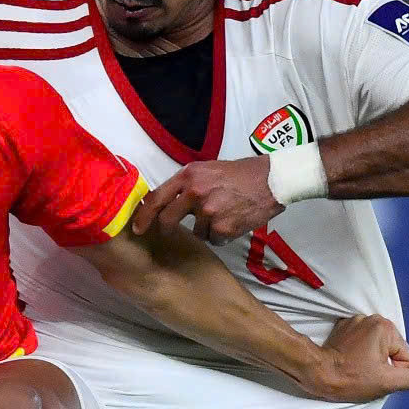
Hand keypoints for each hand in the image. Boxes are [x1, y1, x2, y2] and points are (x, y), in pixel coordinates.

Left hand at [132, 154, 285, 241]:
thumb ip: (187, 184)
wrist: (272, 180)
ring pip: (196, 232)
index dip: (144, 215)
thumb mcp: (208, 169)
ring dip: (206, 228)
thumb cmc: (241, 173)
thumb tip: (166, 202)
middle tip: (173, 231)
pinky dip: (222, 235)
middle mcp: (194, 193)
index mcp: (188, 176)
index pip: (157, 198)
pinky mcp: (223, 227)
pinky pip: (214, 239)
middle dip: (168, 228)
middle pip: (168, 220)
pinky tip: (233, 221)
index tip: (137, 228)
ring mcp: (208, 212)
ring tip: (224, 214)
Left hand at [302, 314, 408, 401]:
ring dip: (371, 358)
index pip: (406, 357)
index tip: (374, 375)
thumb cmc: (350, 378)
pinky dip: (359, 352)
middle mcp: (372, 319)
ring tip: (356, 366)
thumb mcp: (387, 383)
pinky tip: (350, 360)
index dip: (393, 372)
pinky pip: (363, 343)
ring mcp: (356, 323)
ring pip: (377, 347)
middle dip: (382, 363)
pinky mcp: (344, 329)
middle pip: (392, 350)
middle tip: (365, 372)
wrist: (318, 373)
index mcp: (385, 328)